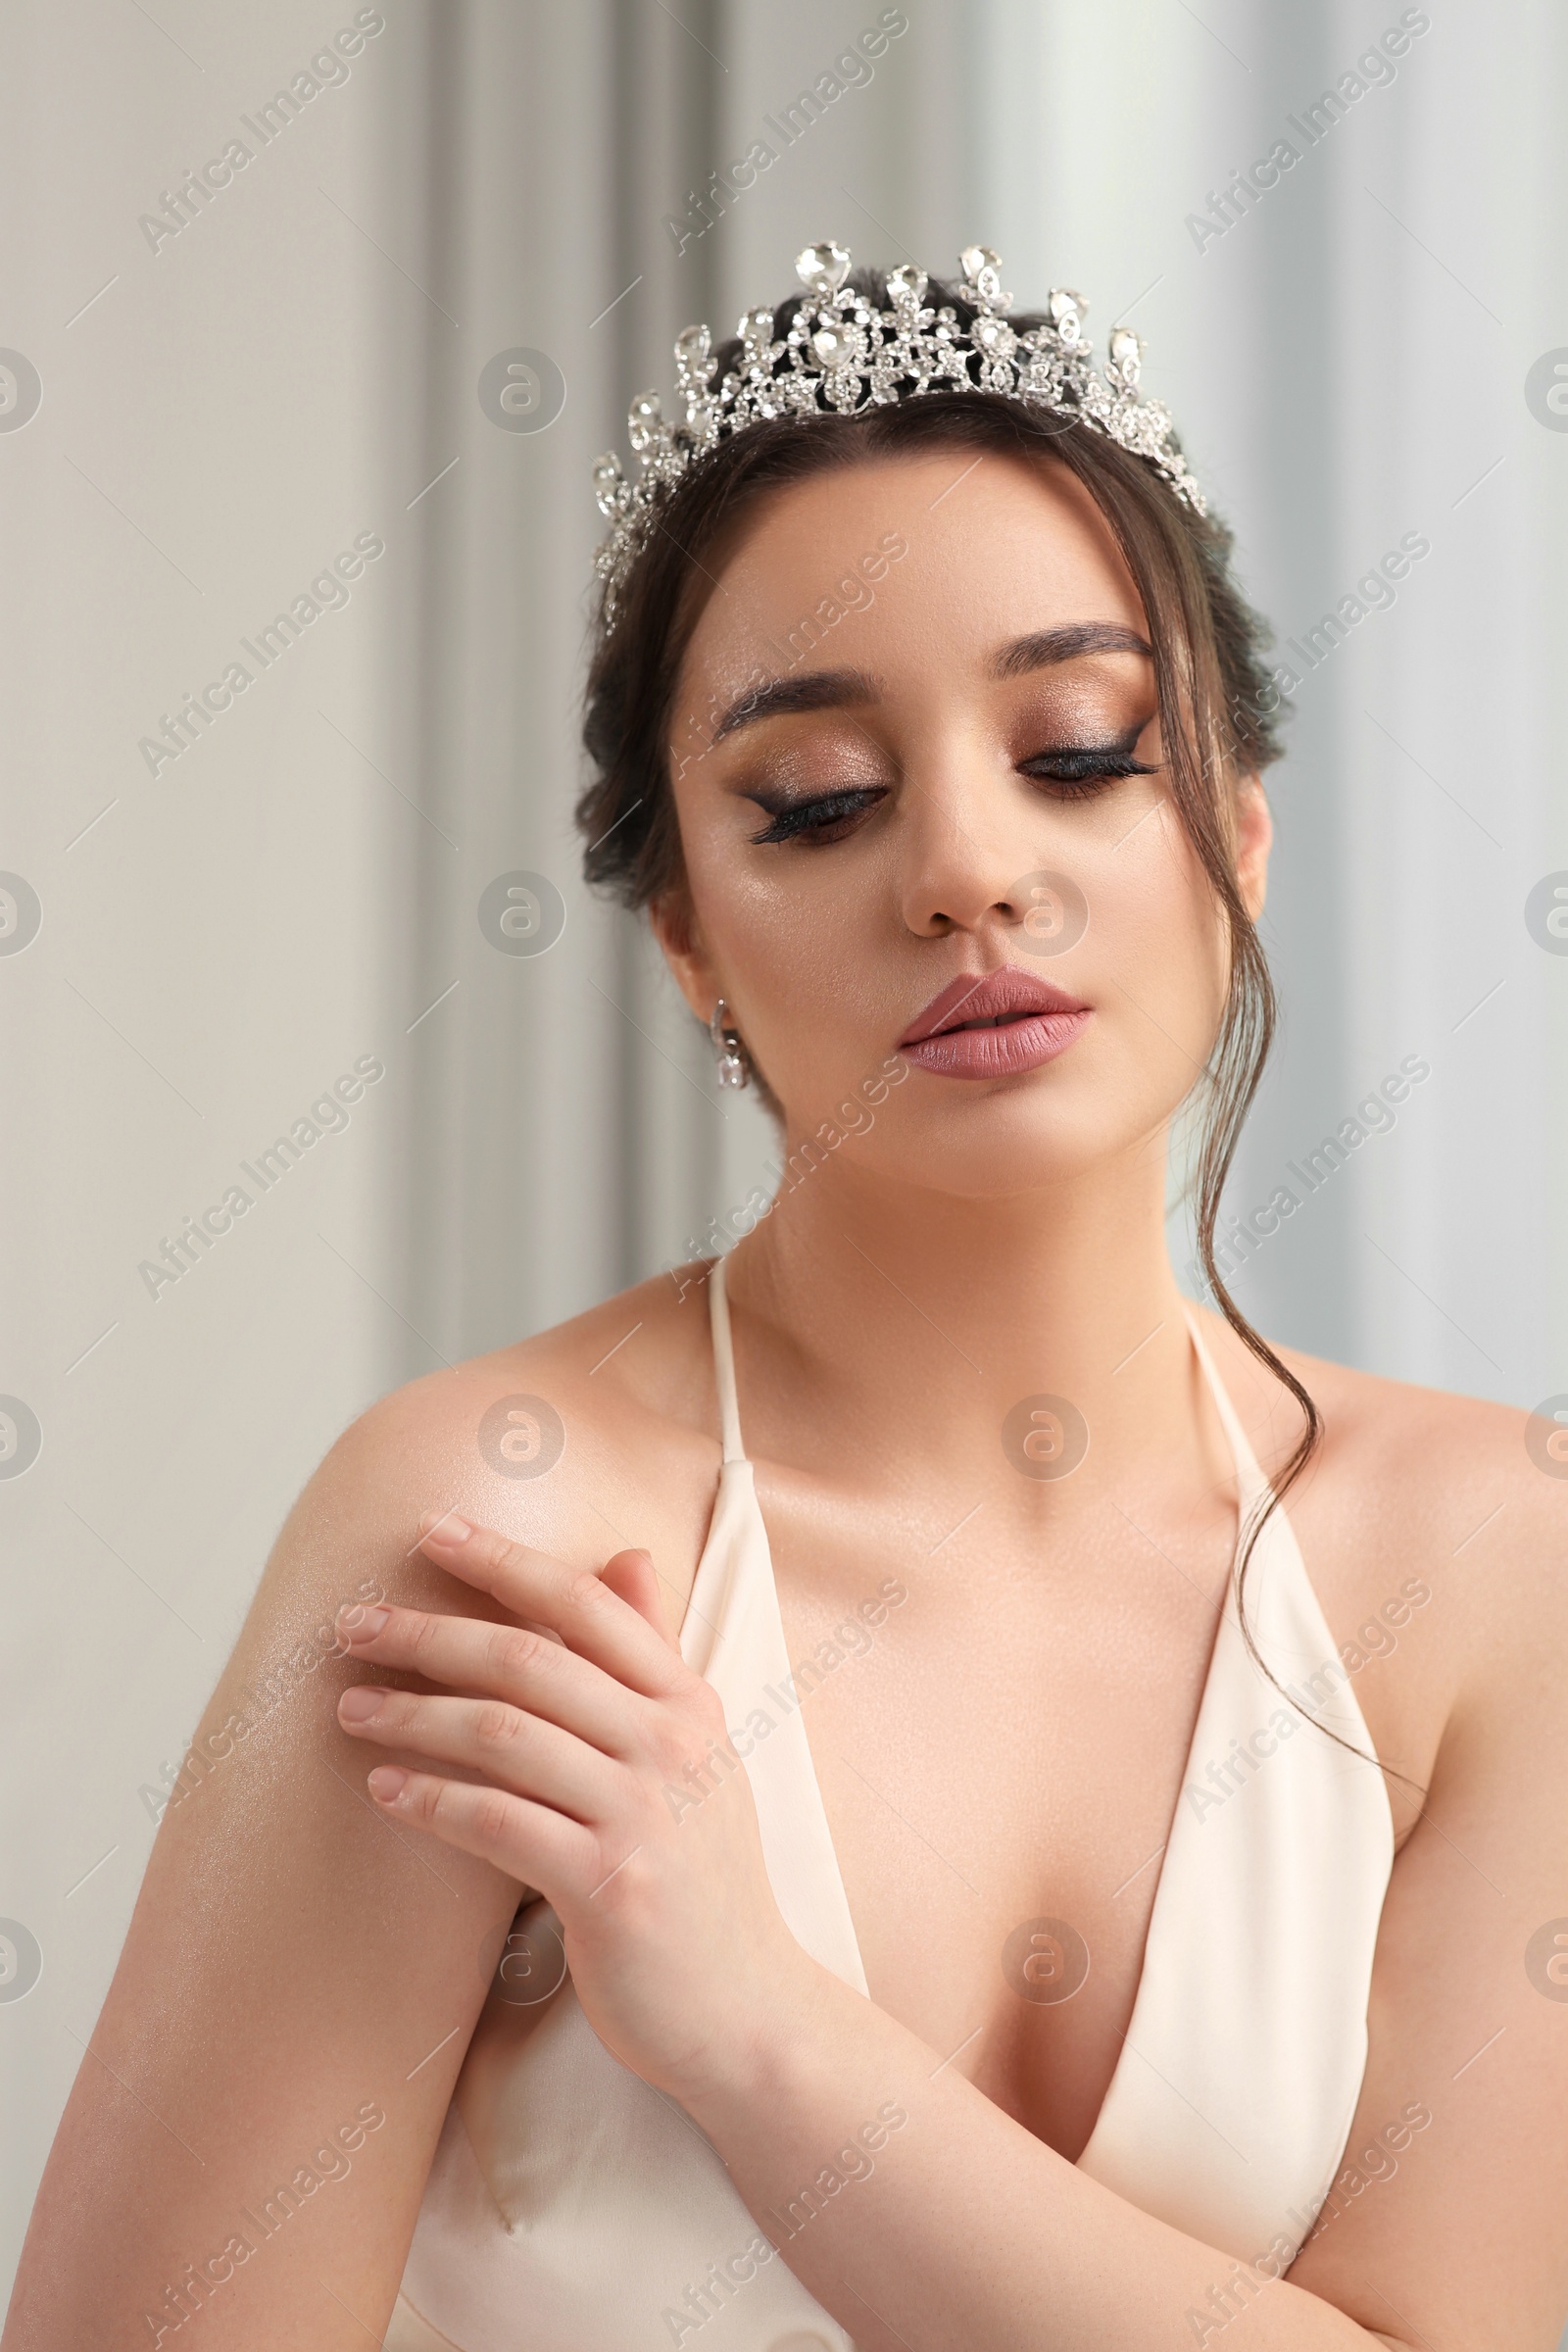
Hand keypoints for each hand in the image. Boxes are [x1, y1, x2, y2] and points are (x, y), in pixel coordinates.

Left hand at [334, 1511, 823, 2107]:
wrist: (746, 2009)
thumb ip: (653, 1658)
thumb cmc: (702, 1877)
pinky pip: (500, 1824)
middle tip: (354, 1624)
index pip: (588, 1603)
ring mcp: (644, 1816)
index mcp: (687, 1702)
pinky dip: (432, 1801)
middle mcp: (671, 1745)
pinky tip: (383, 1790)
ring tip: (350, 1706)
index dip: (506, 1559)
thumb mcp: (696, 1753)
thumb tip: (627, 1556)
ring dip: (414, 1714)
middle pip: (531, 1659)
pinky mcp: (611, 1888)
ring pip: (505, 1735)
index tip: (433, 1530)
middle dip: (430, 1632)